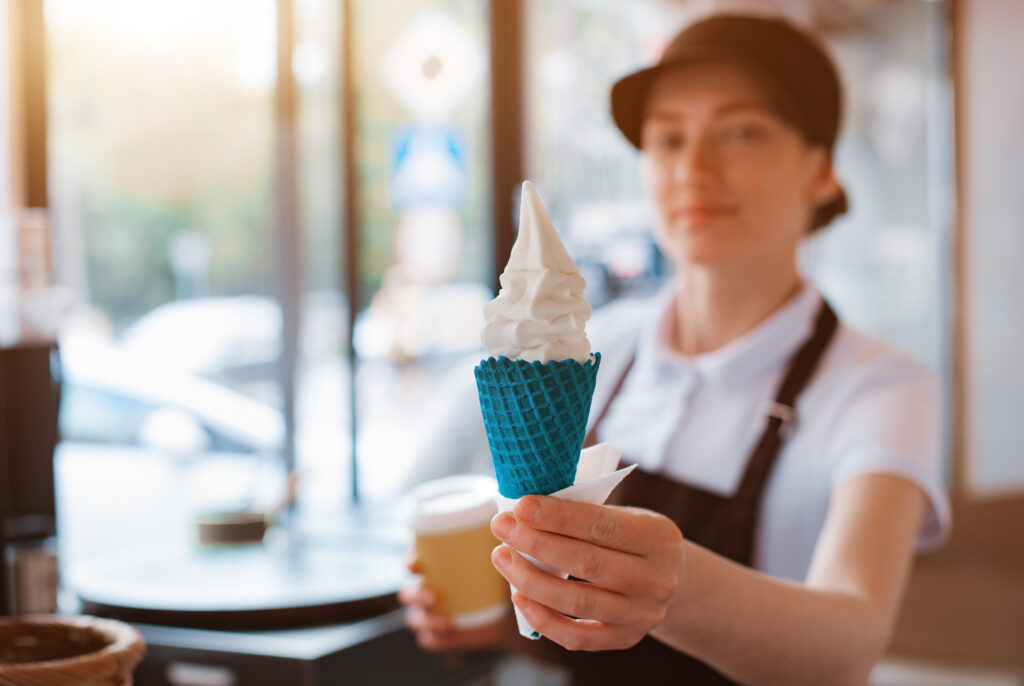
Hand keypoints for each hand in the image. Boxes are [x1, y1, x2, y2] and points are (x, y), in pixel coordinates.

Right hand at [398, 553, 511, 652]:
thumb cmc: (492, 582)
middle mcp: (426, 593)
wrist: (503, 615)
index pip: (412, 564)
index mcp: (433, 571)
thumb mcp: (490, 566)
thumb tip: (502, 546)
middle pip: (408, 595)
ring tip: (446, 623)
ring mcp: (430, 616)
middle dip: (418, 596)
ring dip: (426, 621)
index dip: (410, 563)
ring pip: (415, 619)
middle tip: (436, 597)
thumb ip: (490, 554)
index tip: (417, 563)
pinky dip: (434, 639)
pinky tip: (445, 635)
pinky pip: (428, 640)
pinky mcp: (440, 636)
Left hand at [489, 495, 683, 651]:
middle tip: (501, 527)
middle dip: (537, 544)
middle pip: (588, 563)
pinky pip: (577, 637)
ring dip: (531, 579)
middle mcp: (656, 579)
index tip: (521, 506)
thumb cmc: (632, 538)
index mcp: (659, 536)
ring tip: (502, 558)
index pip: (602, 525)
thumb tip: (526, 511)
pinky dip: (543, 618)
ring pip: (578, 603)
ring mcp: (641, 614)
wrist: (670, 580)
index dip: (558, 516)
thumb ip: (586, 514)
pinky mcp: (624, 639)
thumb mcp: (626, 516)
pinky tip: (519, 596)